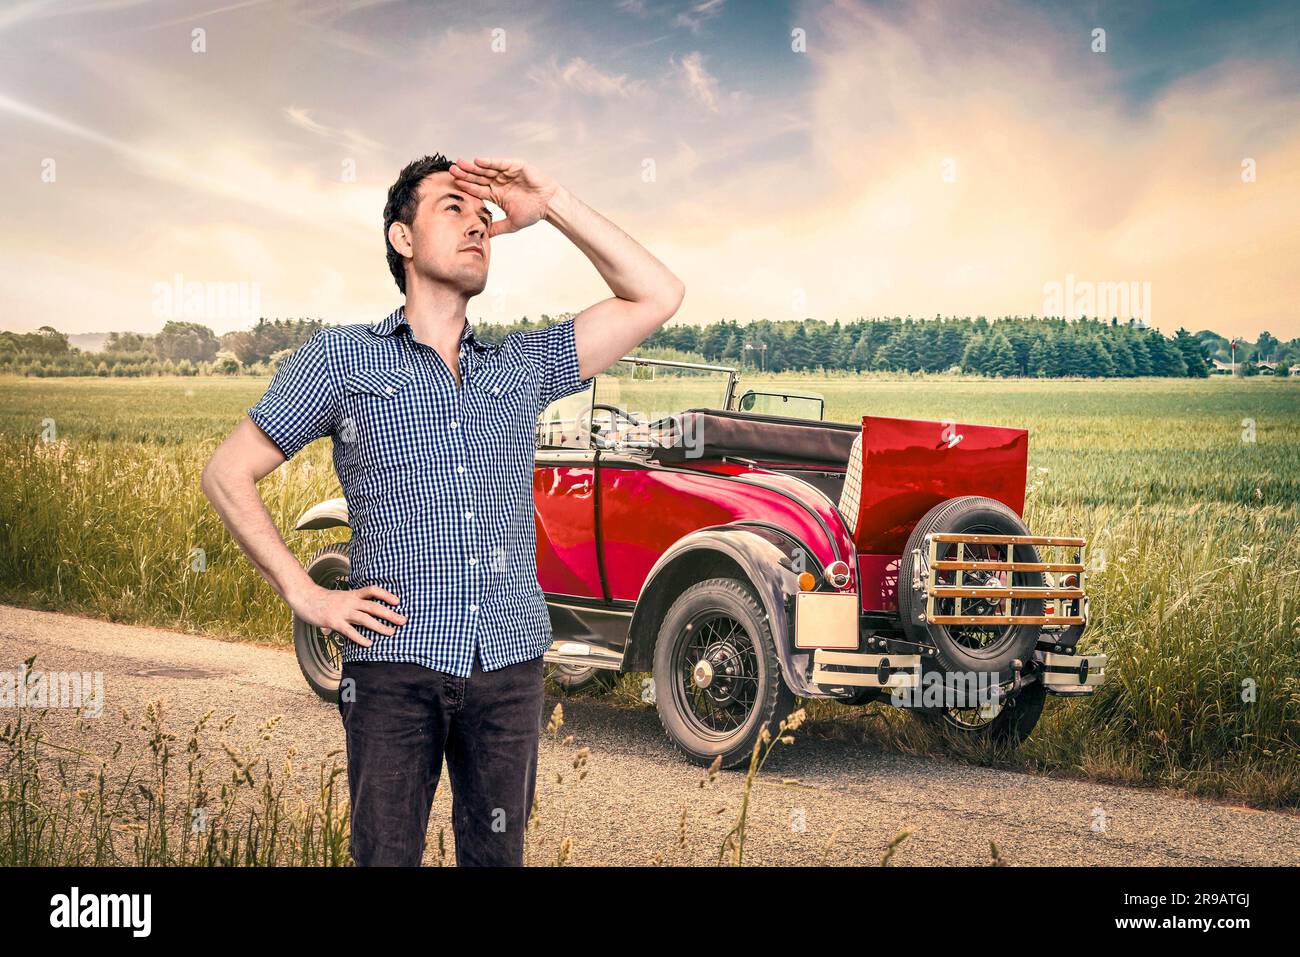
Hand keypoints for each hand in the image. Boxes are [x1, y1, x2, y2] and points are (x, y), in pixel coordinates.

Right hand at [289, 583, 405, 647]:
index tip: (398, 601)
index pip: (372, 590)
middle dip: (390, 613)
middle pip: (374, 606)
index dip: (386, 595)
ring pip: (365, 618)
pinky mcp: (334, 622)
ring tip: (391, 633)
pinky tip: (369, 643)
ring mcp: (342, 611)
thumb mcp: (339, 598)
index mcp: (352, 594)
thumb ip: (349, 605)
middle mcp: (350, 602)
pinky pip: (350, 631)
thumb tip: (355, 615)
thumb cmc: (322, 599)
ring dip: (380, 626)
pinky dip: (361, 638)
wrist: (304, 597)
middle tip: (403, 620)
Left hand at [449, 156, 559, 237]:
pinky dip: (489, 162)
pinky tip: (477, 161)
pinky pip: (499, 163)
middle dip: (465, 174)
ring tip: (460, 164)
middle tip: (451, 171)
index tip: (453, 184)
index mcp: (497, 194)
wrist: (549, 205)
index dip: (466, 186)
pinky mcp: (515, 166)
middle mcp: (499, 182)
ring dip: (473, 167)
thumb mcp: (512, 223)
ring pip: (486, 169)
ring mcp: (506, 173)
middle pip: (478, 177)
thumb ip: (497, 228)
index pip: (477, 189)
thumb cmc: (534, 212)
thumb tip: (485, 237)